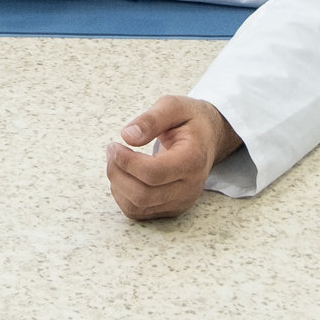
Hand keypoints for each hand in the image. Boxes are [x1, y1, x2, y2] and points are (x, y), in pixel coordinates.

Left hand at [103, 94, 239, 220]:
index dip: (126, 161)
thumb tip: (127, 136)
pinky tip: (124, 174)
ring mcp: (181, 202)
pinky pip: (138, 212)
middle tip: (112, 150)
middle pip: (143, 194)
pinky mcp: (171, 209)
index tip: (114, 145)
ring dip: (117, 184)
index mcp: (193, 160)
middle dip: (117, 173)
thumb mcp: (173, 106)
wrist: (208, 138)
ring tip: (116, 160)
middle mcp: (190, 187)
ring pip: (138, 207)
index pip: (153, 173)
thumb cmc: (190, 121)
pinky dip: (123, 195)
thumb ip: (151, 119)